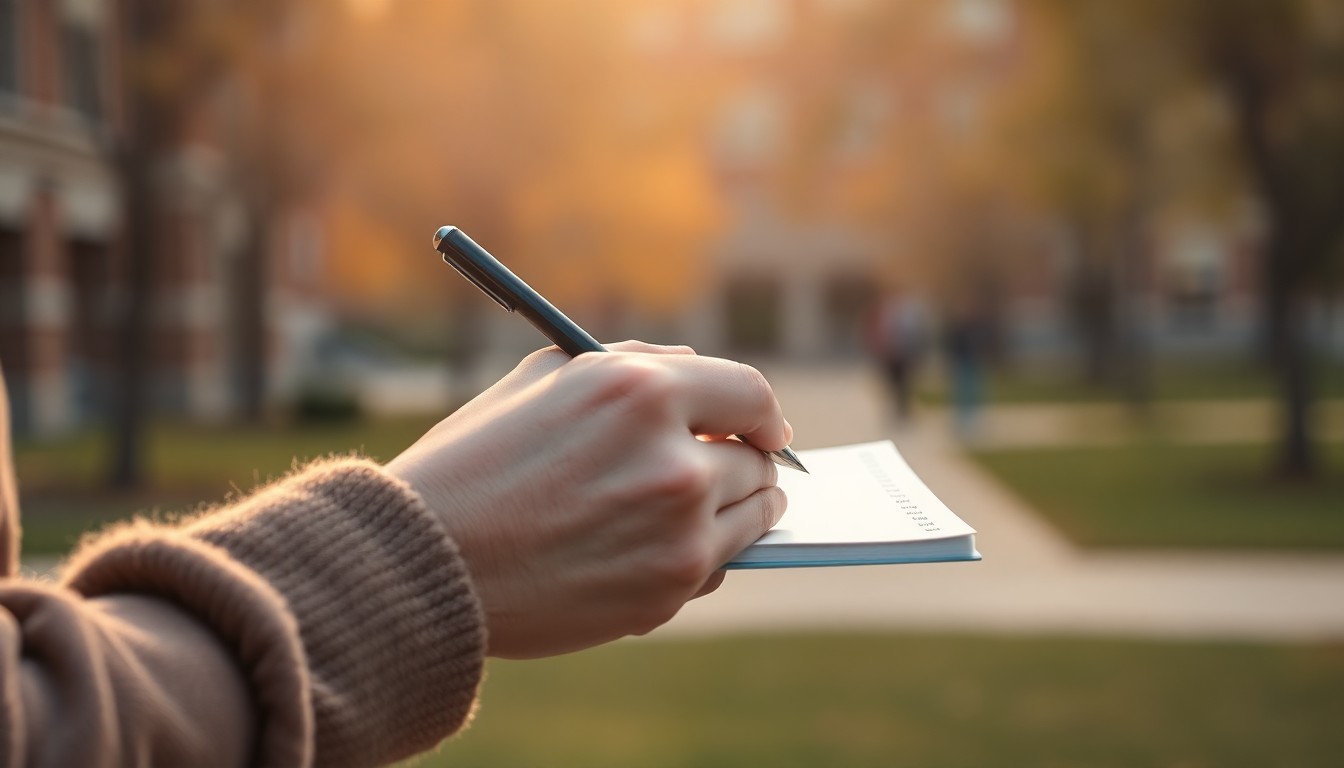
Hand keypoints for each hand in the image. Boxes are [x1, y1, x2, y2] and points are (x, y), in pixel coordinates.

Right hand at [386, 341, 790, 658]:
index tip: (765, 427)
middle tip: (731, 467)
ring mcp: (679, 534)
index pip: (751, 395)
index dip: (764, 413)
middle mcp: (675, 462)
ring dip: (739, 508)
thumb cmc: (474, 461)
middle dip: (747, 461)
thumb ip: (632, 364)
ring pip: (752, 516)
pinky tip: (660, 547)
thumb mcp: (543, 379)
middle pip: (757, 461)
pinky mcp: (668, 591)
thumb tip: (697, 372)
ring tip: (705, 507)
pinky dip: (703, 554)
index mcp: (643, 392)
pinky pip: (717, 565)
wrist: (425, 563)